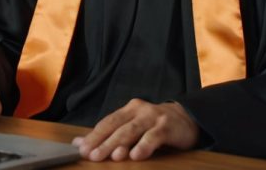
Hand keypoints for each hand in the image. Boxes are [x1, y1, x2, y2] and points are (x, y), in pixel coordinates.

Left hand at [72, 99, 199, 161]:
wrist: (188, 118)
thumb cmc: (155, 125)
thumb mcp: (132, 126)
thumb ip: (109, 134)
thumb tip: (78, 143)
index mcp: (128, 110)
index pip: (107, 122)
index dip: (93, 135)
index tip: (80, 149)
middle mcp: (139, 110)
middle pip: (117, 126)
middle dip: (102, 141)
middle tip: (90, 155)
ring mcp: (153, 117)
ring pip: (133, 131)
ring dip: (120, 143)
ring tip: (111, 156)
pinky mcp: (167, 126)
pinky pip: (154, 137)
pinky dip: (144, 146)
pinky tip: (137, 156)